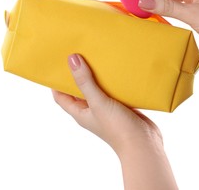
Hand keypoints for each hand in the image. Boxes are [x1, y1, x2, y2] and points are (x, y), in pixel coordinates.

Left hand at [52, 54, 177, 188]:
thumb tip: (72, 59)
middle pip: (79, 90)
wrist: (143, 143)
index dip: (56, 82)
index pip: (61, 97)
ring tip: (96, 57)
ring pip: (97, 89)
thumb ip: (85, 82)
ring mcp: (107, 109)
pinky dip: (112, 80)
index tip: (56, 64)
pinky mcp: (121, 106)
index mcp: (80, 112)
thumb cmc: (117, 127)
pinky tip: (116, 69)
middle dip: (78, 74)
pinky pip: (113, 90)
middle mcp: (91, 110)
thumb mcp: (98, 102)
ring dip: (96, 76)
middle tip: (78, 55)